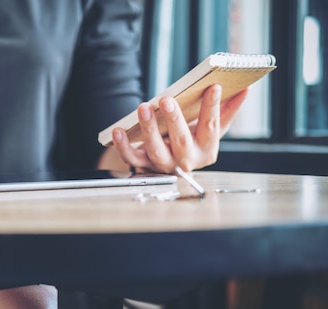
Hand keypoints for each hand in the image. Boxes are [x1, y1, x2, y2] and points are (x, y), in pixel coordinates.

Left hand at [111, 85, 249, 172]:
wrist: (170, 164)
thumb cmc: (193, 141)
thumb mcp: (211, 129)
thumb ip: (227, 110)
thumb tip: (245, 89)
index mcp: (207, 150)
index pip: (211, 126)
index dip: (213, 107)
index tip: (214, 87)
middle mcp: (186, 160)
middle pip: (181, 141)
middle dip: (174, 120)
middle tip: (167, 100)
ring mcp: (164, 164)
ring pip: (155, 149)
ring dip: (148, 128)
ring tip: (143, 108)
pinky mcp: (143, 166)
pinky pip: (131, 158)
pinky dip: (123, 145)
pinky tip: (118, 130)